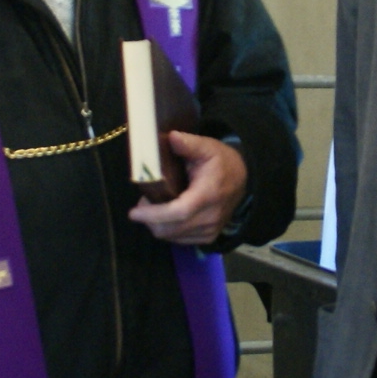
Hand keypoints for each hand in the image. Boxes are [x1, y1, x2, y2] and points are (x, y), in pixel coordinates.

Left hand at [128, 130, 246, 246]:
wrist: (242, 178)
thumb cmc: (221, 161)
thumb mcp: (207, 147)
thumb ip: (189, 144)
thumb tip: (172, 137)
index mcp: (208, 195)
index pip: (179, 212)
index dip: (154, 215)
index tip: (134, 212)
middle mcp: (210, 217)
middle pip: (172, 229)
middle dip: (150, 220)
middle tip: (142, 203)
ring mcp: (210, 230)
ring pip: (173, 237)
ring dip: (157, 226)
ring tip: (153, 208)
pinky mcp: (209, 237)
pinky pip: (180, 240)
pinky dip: (168, 231)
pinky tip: (165, 217)